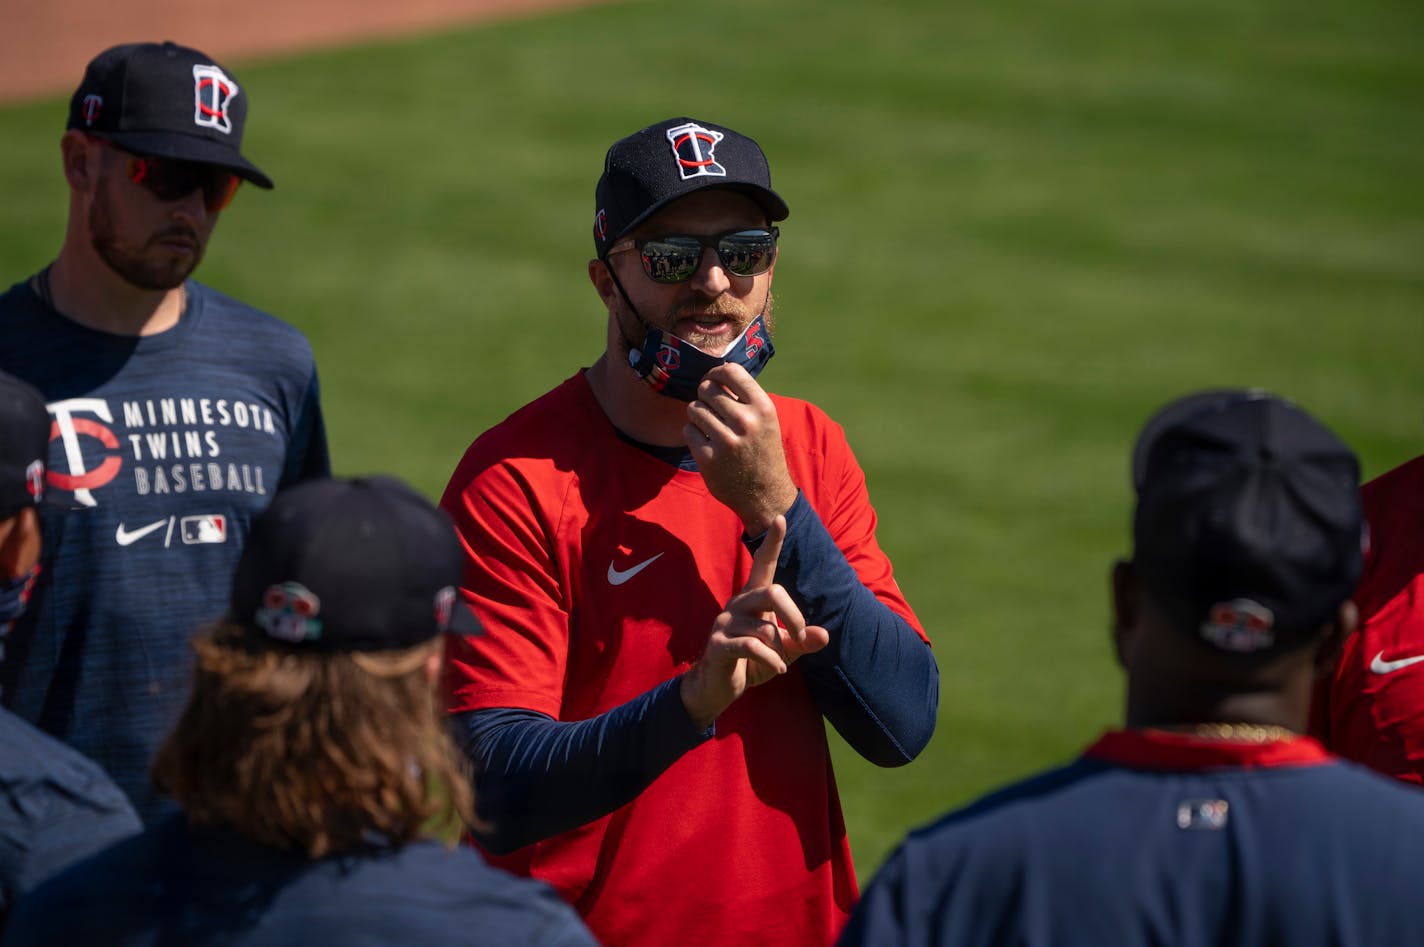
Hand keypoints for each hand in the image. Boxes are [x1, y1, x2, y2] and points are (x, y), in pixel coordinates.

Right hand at [679, 516, 830, 729]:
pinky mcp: (718, 645)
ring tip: (780, 663)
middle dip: (795, 615)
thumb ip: (802, 641)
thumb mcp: (783, 652)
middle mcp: (737, 605)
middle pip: (773, 592)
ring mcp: (725, 624)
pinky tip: (778, 669)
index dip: (772, 543)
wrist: (717, 688)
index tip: (781, 518)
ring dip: (780, 649)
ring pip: (765, 627)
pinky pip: (752, 646)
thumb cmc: (751, 663)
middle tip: (802, 637)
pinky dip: (772, 660)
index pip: (763, 564)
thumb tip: (825, 635)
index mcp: (753, 600)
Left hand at [684, 362, 798, 535]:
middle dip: (705, 397)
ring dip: (697, 416)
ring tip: (709, 427)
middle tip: (711, 410)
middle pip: (707, 389)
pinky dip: (693, 435)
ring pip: (694, 408)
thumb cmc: (762, 451)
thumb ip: (744, 398)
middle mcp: (746, 422)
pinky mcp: (709, 458)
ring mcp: (726, 441)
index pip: (730, 371)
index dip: (715, 373)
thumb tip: (715, 374)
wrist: (766, 495)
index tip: (713, 382)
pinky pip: (688, 430)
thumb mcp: (766, 421)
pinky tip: (706, 443)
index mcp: (763, 408)